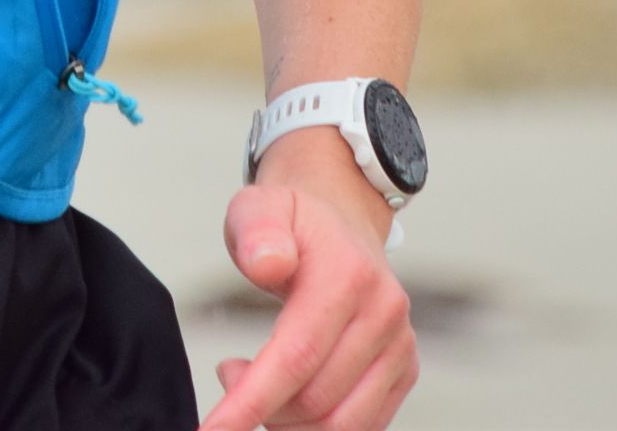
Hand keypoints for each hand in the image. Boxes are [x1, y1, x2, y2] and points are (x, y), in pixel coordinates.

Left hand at [202, 131, 419, 429]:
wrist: (340, 219)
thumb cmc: (293, 222)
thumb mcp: (259, 208)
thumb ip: (258, 231)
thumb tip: (268, 264)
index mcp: (349, 275)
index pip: (297, 357)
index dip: (251, 401)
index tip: (212, 429)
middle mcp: (384, 313)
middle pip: (317, 400)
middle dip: (261, 406)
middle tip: (229, 373)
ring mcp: (400, 345)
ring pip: (341, 423)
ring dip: (288, 422)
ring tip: (257, 386)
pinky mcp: (403, 369)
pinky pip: (362, 424)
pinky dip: (317, 426)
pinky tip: (289, 395)